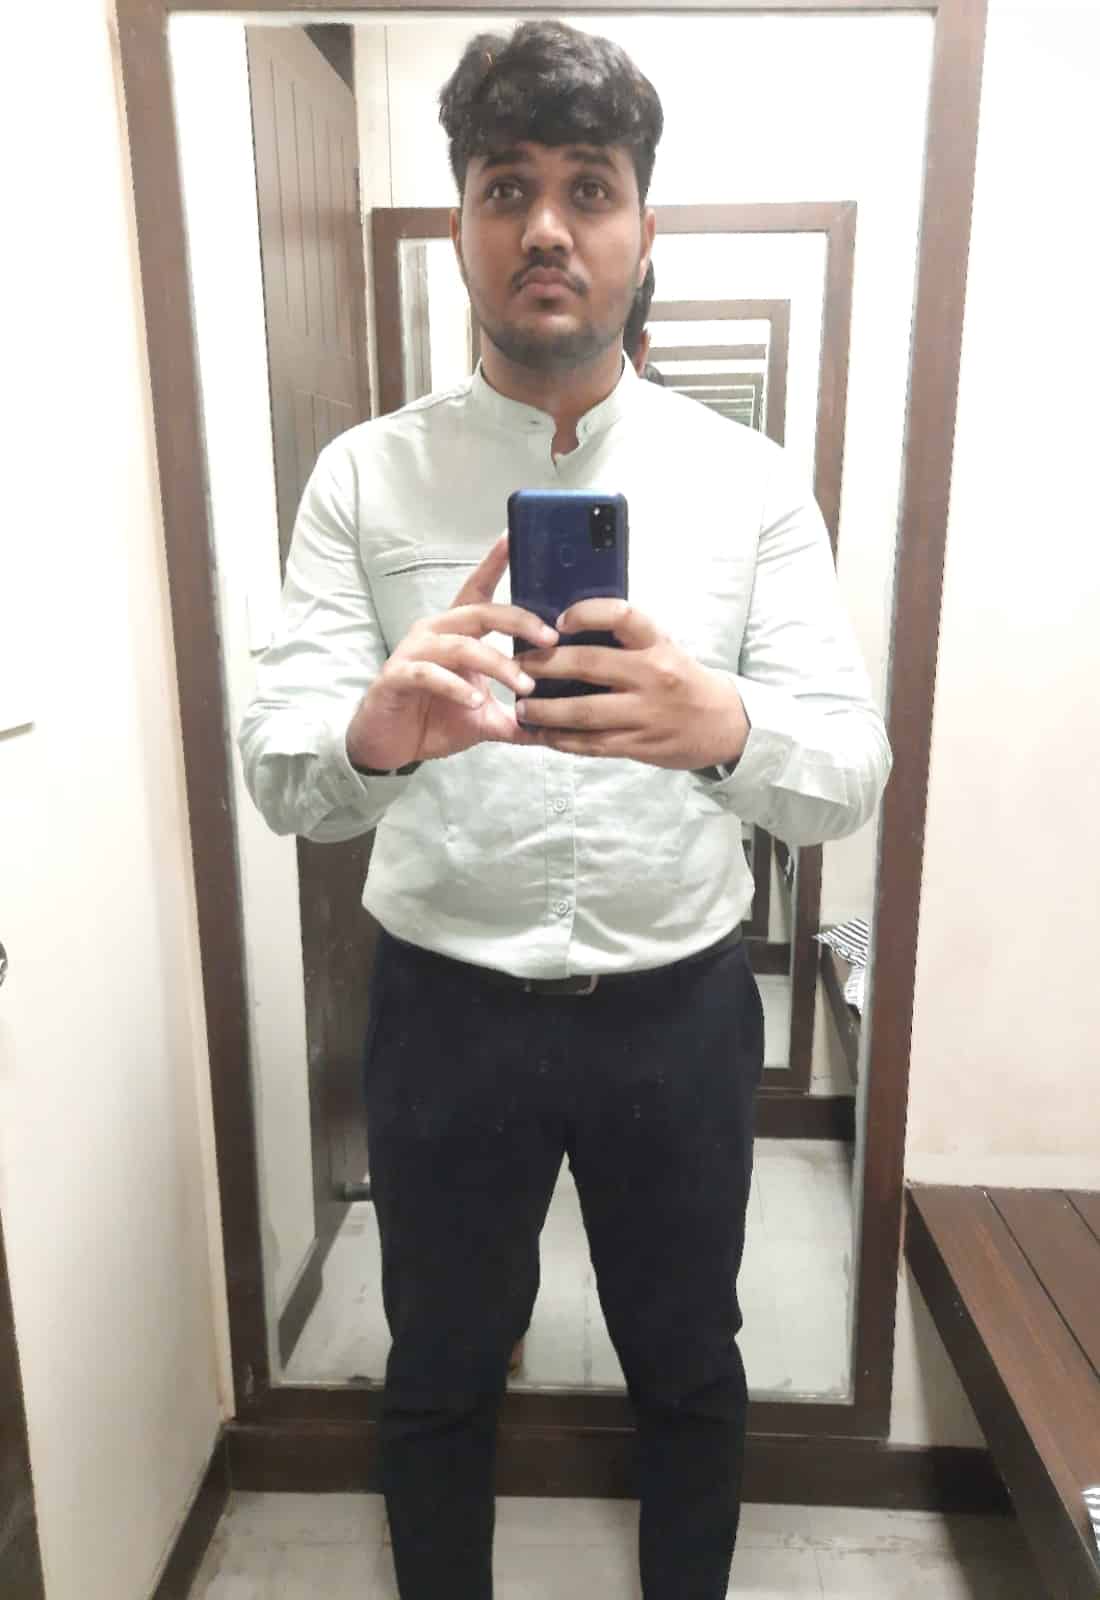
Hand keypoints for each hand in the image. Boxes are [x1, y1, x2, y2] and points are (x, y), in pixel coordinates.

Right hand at [345, 535, 555, 770]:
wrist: (389, 747)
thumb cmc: (434, 720)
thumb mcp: (484, 719)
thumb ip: (516, 718)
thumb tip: (556, 727)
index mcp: (456, 633)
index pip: (478, 591)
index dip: (494, 563)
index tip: (513, 537)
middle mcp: (435, 633)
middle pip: (479, 612)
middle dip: (518, 621)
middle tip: (550, 639)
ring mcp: (414, 653)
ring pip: (460, 645)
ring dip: (496, 663)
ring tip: (523, 686)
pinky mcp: (397, 677)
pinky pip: (430, 674)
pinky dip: (456, 686)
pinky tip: (475, 700)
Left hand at [516, 599, 749, 768]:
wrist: (723, 724)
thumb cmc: (681, 680)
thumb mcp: (663, 649)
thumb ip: (624, 641)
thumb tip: (564, 630)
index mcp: (657, 644)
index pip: (622, 616)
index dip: (587, 614)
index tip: (560, 620)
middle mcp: (652, 675)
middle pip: (589, 665)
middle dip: (545, 666)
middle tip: (518, 666)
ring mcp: (645, 713)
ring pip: (584, 712)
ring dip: (545, 710)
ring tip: (521, 707)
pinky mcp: (639, 744)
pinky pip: (592, 744)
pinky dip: (562, 740)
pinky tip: (542, 734)